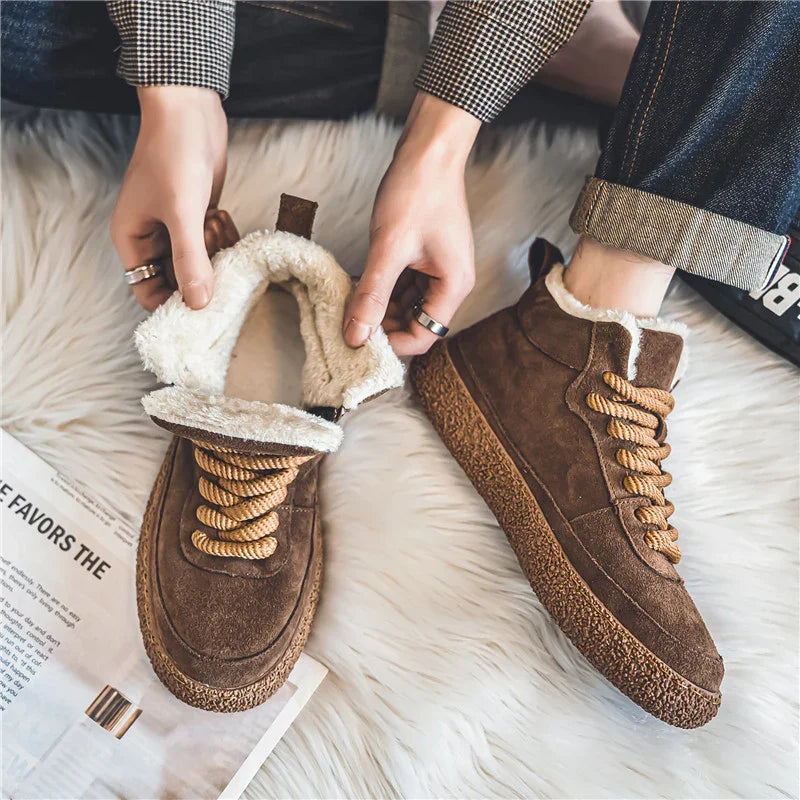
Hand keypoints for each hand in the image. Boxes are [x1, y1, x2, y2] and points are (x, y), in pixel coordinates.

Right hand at [111, 86, 228, 310]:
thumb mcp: (182, 214)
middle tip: (218, 262)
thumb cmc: (174, 156)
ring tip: (213, 223)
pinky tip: (221, 214)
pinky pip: (215, 245)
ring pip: (201, 263)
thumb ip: (189, 261)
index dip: (171, 305)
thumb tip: (198, 305)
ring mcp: (177, 228)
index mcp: (133, 241)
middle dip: (201, 276)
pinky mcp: (200, 216)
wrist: (190, 110)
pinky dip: (224, 237)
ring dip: (215, 253)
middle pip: (179, 281)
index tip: (201, 308)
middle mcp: (152, 238)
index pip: (147, 292)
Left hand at [343, 93, 480, 354]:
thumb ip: (372, 295)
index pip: (425, 335)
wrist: (428, 148)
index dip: (392, 343)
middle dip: (383, 325)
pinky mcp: (424, 256)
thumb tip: (356, 335)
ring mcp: (438, 268)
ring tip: (350, 301)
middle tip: (349, 321)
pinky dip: (382, 287)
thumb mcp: (389, 248)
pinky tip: (359, 283)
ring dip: (379, 306)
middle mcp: (450, 282)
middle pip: (415, 322)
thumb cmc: (418, 191)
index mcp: (453, 286)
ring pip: (406, 304)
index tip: (361, 339)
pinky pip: (402, 284)